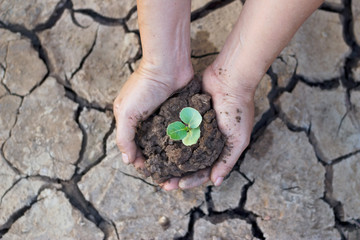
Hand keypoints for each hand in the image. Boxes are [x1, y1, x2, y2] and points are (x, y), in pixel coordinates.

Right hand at [113, 62, 192, 170]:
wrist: (169, 65)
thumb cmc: (145, 87)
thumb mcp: (126, 112)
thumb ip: (124, 137)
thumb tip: (127, 160)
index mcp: (132, 120)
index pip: (134, 146)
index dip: (141, 161)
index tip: (151, 173)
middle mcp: (148, 120)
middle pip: (152, 146)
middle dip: (159, 162)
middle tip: (169, 177)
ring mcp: (165, 116)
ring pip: (168, 141)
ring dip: (172, 155)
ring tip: (181, 170)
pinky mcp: (180, 112)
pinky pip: (181, 130)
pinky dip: (184, 141)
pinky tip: (189, 153)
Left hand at [162, 64, 254, 189]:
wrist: (229, 79)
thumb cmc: (238, 109)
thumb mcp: (238, 139)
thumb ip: (227, 160)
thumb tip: (216, 182)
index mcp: (219, 149)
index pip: (203, 170)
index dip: (191, 180)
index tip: (177, 186)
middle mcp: (206, 141)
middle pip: (188, 163)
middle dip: (176, 174)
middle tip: (162, 183)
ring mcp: (195, 128)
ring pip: (180, 148)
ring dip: (169, 159)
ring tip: (156, 168)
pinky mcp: (187, 116)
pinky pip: (176, 130)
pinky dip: (168, 139)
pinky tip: (156, 147)